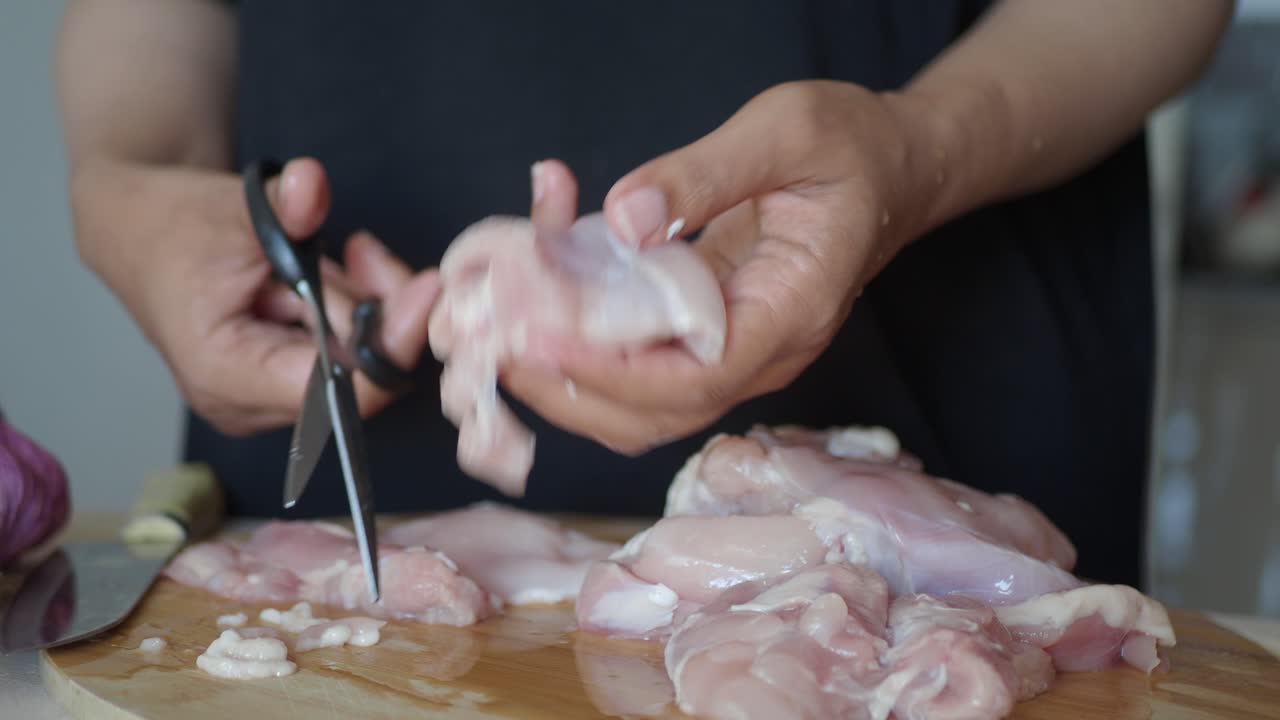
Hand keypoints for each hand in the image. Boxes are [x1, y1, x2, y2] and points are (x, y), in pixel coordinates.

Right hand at [69, 157, 440, 435]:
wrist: (139, 231)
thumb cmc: (176, 225)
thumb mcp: (235, 207)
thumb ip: (287, 206)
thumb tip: (311, 185)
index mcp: (226, 373)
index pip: (339, 390)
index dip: (392, 341)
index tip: (424, 290)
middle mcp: (245, 402)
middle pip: (356, 376)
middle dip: (374, 308)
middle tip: (361, 253)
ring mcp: (262, 399)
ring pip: (354, 362)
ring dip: (356, 302)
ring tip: (317, 257)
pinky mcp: (278, 383)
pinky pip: (341, 354)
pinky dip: (345, 310)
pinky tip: (320, 275)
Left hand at [502, 81, 932, 453]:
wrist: (893, 168)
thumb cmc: (851, 146)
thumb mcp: (787, 131)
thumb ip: (705, 174)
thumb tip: (623, 219)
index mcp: (792, 310)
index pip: (698, 376)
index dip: (615, 370)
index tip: (543, 337)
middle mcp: (766, 351)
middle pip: (661, 411)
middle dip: (574, 389)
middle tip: (499, 346)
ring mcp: (740, 350)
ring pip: (647, 405)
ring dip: (573, 385)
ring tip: (507, 341)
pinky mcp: (713, 335)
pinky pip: (645, 370)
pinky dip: (590, 355)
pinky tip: (548, 311)